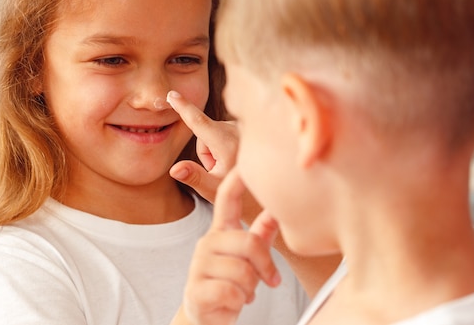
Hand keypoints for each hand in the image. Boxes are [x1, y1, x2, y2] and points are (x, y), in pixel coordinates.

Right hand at [167, 90, 237, 202]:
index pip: (199, 122)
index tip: (172, 94)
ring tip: (230, 165)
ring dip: (216, 148)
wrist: (265, 187)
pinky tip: (237, 157)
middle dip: (206, 151)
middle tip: (220, 170)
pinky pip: (225, 130)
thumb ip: (193, 176)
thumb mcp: (212, 189)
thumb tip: (174, 170)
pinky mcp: (248, 125)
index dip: (183, 108)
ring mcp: (244, 126)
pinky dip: (226, 143)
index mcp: (227, 143)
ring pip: (214, 131)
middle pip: (204, 132)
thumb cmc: (238, 192)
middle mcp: (237, 129)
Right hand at [182, 170, 280, 324]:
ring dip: (251, 288)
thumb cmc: (231, 283)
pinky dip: (239, 302)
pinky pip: (231, 292)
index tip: (244, 163)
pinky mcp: (196, 290)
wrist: (204, 317)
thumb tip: (277, 209)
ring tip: (244, 292)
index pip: (225, 199)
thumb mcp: (248, 257)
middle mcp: (207, 243)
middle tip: (268, 280)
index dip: (235, 180)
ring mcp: (198, 265)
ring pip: (243, 271)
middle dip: (265, 266)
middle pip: (249, 242)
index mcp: (221, 231)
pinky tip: (233, 303)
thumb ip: (260, 234)